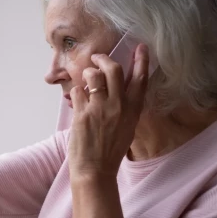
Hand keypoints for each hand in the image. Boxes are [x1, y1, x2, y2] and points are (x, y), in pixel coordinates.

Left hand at [68, 44, 149, 179]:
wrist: (95, 170)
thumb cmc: (110, 151)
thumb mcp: (127, 127)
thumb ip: (125, 107)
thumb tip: (116, 88)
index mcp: (133, 110)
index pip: (140, 79)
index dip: (141, 61)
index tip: (141, 47)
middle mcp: (119, 106)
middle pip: (114, 70)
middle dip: (103, 59)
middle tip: (97, 57)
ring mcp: (100, 109)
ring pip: (93, 76)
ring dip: (87, 73)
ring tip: (85, 79)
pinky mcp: (83, 114)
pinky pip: (77, 91)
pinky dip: (76, 92)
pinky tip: (77, 100)